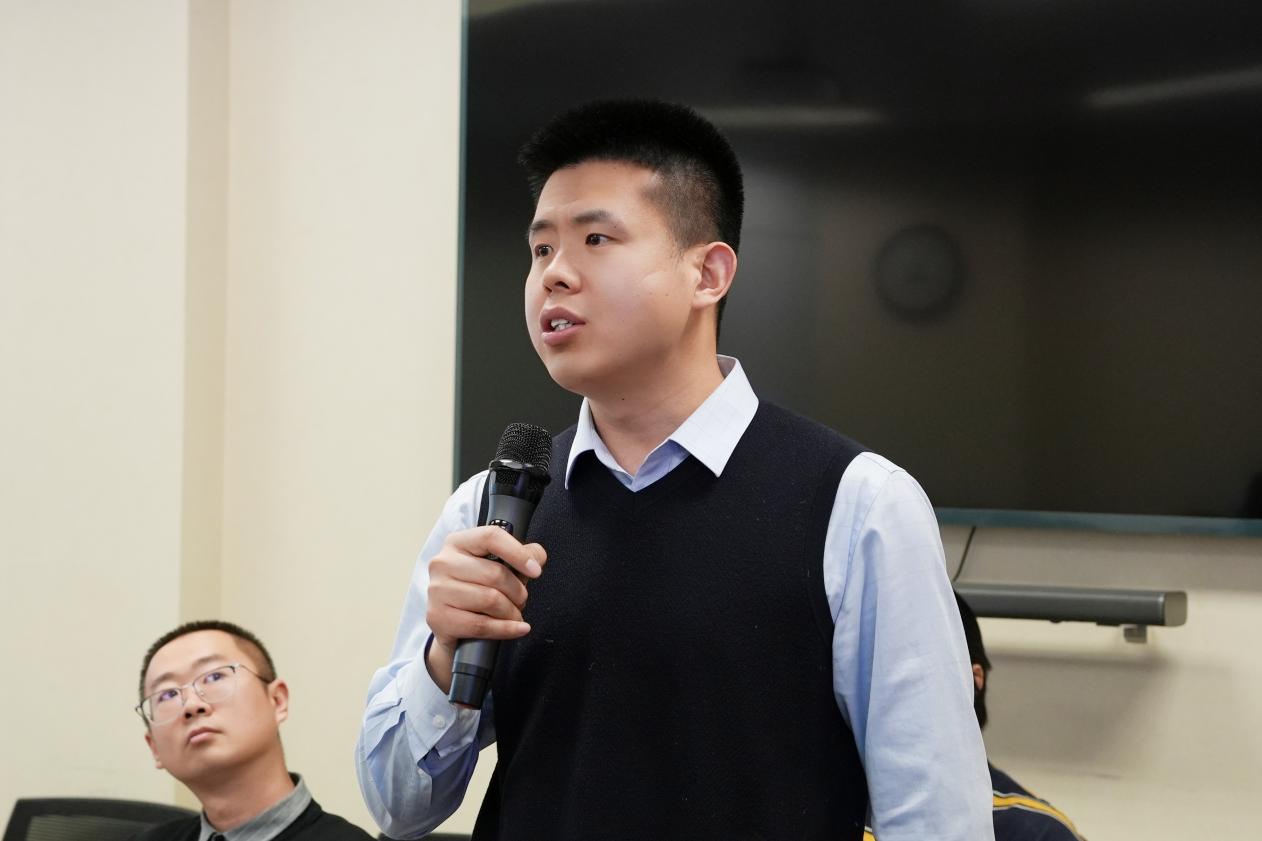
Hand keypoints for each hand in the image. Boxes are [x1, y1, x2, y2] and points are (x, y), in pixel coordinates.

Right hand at [424, 526, 546, 692]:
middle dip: (518, 591)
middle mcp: (443, 563)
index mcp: (458, 542)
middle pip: (495, 574)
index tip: (536, 570)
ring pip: (490, 600)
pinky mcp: (438, 617)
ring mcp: (437, 591)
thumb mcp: (496, 564)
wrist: (449, 618)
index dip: (518, 553)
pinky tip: (518, 628)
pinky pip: (481, 625)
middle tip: (522, 600)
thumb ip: (521, 554)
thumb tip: (537, 557)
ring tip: (515, 614)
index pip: (491, 537)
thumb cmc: (475, 586)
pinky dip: (506, 629)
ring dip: (512, 612)